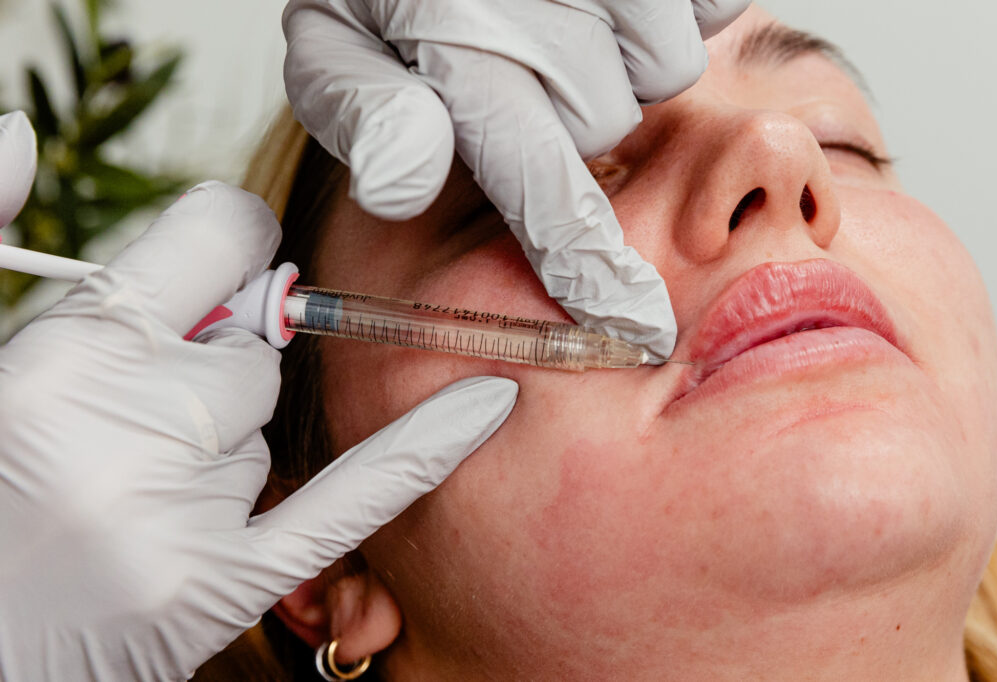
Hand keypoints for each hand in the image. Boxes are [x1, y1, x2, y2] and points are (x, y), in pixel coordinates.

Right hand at [0, 113, 516, 679]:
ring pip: (273, 422)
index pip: (219, 238)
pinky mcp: (224, 584)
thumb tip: (24, 126)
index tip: (225, 255)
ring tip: (136, 488)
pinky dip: (421, 449)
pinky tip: (490, 404)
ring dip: (224, 440)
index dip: (228, 242)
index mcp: (70, 349)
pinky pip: (353, 498)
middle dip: (212, 365)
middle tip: (137, 418)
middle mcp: (134, 426)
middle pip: (257, 345)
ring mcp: (185, 514)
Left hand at [282, 0, 749, 359]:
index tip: (634, 323)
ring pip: (667, 66)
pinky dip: (680, 10)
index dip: (589, 265)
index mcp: (448, 39)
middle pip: (607, 121)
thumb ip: (364, 113)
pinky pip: (714, 2)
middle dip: (572, 114)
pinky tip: (613, 6)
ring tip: (566, 29)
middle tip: (524, 70)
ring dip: (625, 59)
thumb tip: (397, 187)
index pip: (538, 181)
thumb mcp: (337, 43)